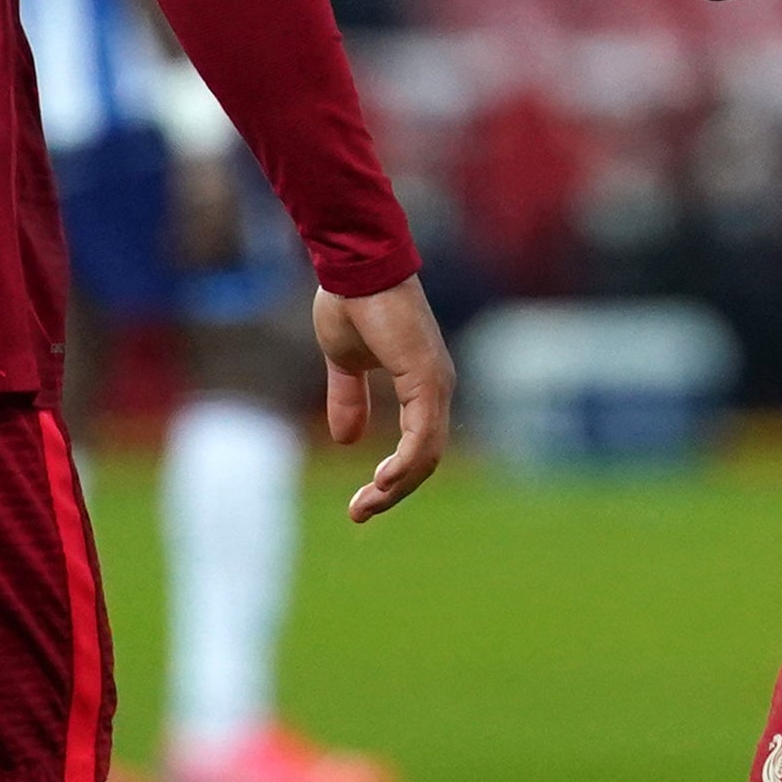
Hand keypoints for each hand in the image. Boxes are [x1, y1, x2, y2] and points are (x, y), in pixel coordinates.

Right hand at [312, 276, 456, 523]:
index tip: (362, 501)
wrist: (354, 268)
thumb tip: (347, 438)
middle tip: (360, 513)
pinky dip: (404, 464)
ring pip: (425, 454)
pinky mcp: (426, 377)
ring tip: (365, 506)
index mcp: (422, 384)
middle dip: (392, 492)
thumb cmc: (352, 303)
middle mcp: (437, 387)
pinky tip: (383, 481)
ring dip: (396, 487)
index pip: (418, 446)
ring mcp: (436, 383)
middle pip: (425, 458)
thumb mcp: (345, 362)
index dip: (392, 478)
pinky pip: (422, 436)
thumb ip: (349, 398)